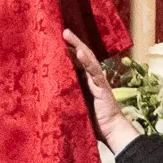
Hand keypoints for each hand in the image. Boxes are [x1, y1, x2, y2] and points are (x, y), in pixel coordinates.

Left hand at [63, 30, 141, 151]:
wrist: (111, 132)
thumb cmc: (93, 122)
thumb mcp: (76, 105)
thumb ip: (68, 96)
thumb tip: (51, 91)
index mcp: (85, 81)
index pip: (75, 61)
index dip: (67, 49)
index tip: (54, 39)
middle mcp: (92, 78)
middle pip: (82, 55)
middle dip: (72, 42)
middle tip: (61, 30)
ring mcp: (98, 81)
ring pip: (87, 59)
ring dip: (77, 45)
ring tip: (67, 34)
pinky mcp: (103, 87)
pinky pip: (94, 72)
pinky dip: (87, 61)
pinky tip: (79, 52)